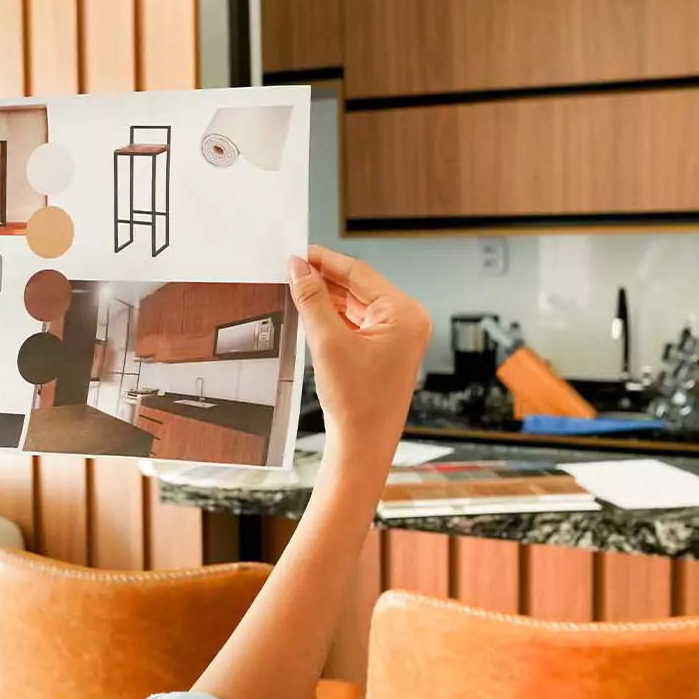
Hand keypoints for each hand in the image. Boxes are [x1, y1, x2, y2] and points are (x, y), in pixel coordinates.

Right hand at [288, 246, 430, 481]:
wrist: (363, 447)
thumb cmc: (358, 403)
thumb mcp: (328, 343)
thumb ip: (312, 300)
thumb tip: (299, 269)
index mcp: (405, 314)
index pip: (361, 274)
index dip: (326, 261)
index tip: (299, 252)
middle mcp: (406, 322)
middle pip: (359, 288)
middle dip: (324, 279)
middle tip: (292, 268)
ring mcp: (397, 338)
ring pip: (355, 305)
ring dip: (326, 298)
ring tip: (295, 288)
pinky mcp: (384, 352)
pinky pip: (356, 324)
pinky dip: (333, 317)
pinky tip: (310, 311)